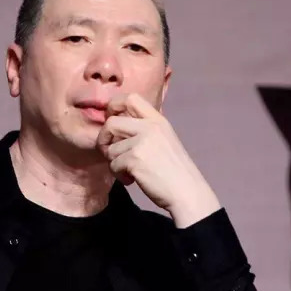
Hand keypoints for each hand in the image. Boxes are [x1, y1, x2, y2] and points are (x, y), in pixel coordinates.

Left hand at [96, 93, 220, 226]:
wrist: (186, 192)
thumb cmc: (174, 171)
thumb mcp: (163, 140)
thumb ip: (143, 131)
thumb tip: (114, 128)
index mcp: (158, 120)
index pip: (130, 98)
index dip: (113, 107)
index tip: (112, 122)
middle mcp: (150, 127)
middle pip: (111, 122)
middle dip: (104, 139)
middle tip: (110, 153)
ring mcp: (142, 142)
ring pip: (110, 148)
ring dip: (114, 163)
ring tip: (129, 172)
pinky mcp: (135, 159)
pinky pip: (113, 164)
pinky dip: (119, 175)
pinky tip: (131, 180)